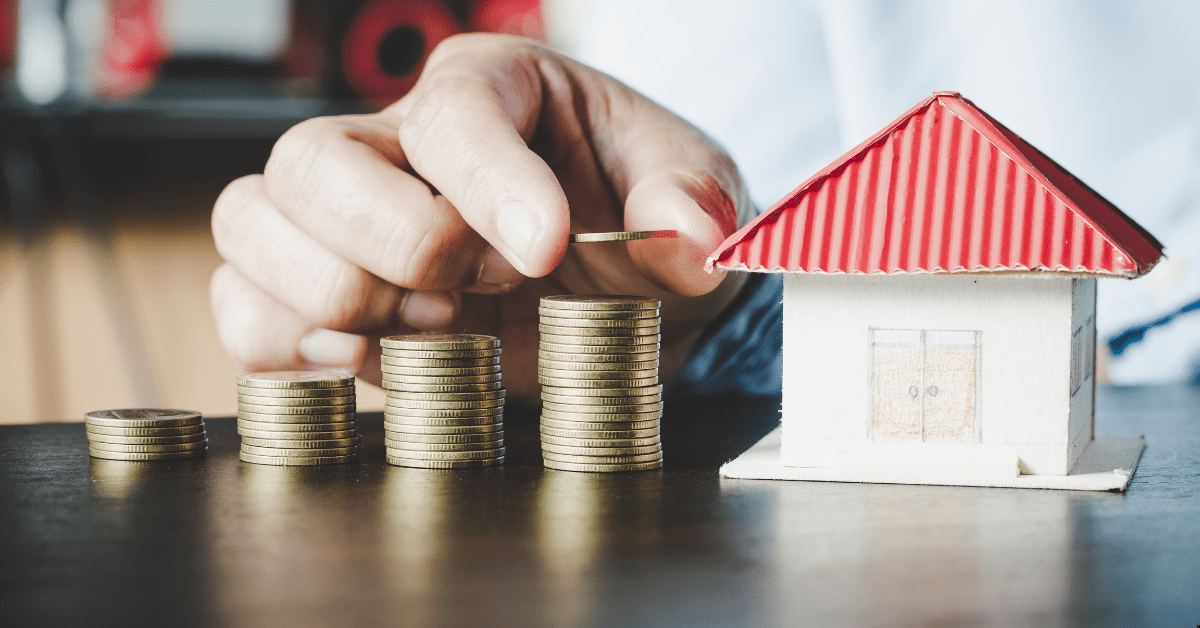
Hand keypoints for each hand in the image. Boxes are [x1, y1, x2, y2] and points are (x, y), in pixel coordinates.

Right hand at [210, 34, 752, 400]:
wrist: (625, 306)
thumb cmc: (648, 231)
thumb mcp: (699, 206)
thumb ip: (698, 211)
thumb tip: (687, 232)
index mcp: (497, 89)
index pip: (453, 114)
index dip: (489, 186)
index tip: (545, 251)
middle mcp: (402, 143)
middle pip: (311, 161)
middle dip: (398, 245)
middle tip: (483, 290)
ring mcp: (348, 219)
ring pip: (253, 225)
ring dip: (336, 297)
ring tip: (436, 327)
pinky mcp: (322, 296)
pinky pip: (245, 311)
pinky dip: (295, 348)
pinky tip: (378, 358)